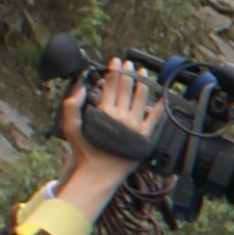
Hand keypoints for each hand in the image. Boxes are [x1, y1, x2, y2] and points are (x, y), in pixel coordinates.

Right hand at [62, 59, 160, 192]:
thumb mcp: (71, 128)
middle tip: (129, 63)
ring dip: (142, 82)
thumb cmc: (85, 151)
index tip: (116, 61)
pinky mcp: (145, 137)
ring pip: (141, 98)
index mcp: (104, 112)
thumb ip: (71, 107)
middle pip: (126, 88)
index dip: (114, 71)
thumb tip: (80, 89)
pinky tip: (162, 96)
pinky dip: (159, 105)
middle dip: (128, 72)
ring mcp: (134, 126)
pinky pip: (154, 117)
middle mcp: (121, 117)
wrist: (99, 173)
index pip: (111, 85)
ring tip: (143, 73)